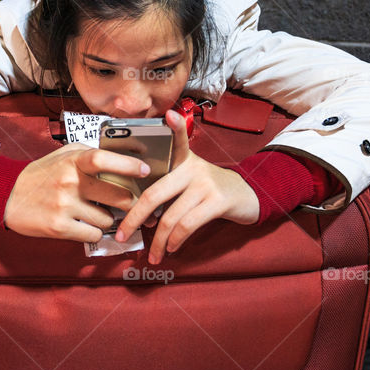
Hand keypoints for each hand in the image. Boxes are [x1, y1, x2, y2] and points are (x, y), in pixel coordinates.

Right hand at [3, 142, 150, 242]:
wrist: (7, 195)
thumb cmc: (41, 174)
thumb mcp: (63, 155)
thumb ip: (90, 154)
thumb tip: (125, 157)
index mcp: (73, 161)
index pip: (104, 159)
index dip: (128, 164)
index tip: (145, 170)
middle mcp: (70, 182)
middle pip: (118, 196)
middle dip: (131, 203)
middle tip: (133, 205)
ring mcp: (65, 206)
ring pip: (108, 219)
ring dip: (107, 219)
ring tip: (96, 213)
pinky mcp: (59, 228)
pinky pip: (93, 235)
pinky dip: (94, 233)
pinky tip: (85, 226)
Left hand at [115, 109, 260, 264]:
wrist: (246, 195)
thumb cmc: (207, 188)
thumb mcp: (189, 177)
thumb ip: (167, 186)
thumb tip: (138, 215)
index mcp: (184, 160)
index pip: (178, 140)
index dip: (174, 126)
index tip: (167, 115)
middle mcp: (193, 168)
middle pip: (155, 193)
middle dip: (134, 218)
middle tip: (122, 236)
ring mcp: (206, 185)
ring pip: (170, 216)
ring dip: (158, 241)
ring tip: (153, 255)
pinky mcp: (217, 202)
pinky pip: (188, 224)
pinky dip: (175, 240)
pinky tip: (171, 248)